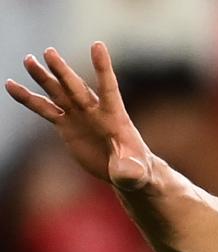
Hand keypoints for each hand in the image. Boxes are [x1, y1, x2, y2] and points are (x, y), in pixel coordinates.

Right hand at [5, 42, 152, 189]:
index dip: (102, 68)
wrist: (126, 171)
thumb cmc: (138, 170)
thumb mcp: (137, 172)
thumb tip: (126, 173)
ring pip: (58, 92)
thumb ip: (131, 169)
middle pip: (76, 88)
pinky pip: (44, 109)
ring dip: (44, 77)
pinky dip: (28, 98)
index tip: (97, 45)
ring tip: (29, 60)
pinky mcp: (66, 125)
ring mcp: (79, 116)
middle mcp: (94, 111)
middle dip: (63, 72)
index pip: (109, 88)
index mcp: (115, 117)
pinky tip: (11, 86)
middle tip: (49, 53)